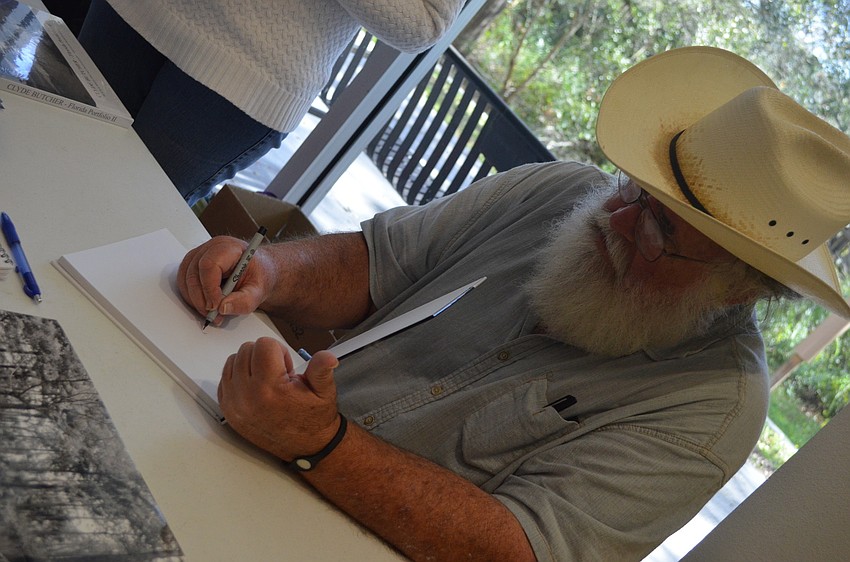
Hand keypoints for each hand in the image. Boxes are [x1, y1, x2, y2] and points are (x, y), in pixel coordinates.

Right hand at [177, 236, 272, 324]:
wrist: (257, 273)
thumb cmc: (258, 276)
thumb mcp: (259, 291)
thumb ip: (244, 301)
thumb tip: (223, 308)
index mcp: (228, 248)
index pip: (209, 265)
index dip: (209, 288)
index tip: (216, 306)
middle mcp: (210, 249)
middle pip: (194, 273)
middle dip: (201, 299)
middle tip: (214, 315)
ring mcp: (199, 256)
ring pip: (185, 280)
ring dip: (196, 300)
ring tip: (213, 313)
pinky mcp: (193, 266)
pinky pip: (184, 283)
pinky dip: (193, 298)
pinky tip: (207, 306)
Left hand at [218, 337, 340, 460]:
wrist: (305, 447)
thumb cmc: (313, 419)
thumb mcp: (324, 392)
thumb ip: (322, 370)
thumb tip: (329, 357)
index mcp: (269, 389)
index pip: (263, 345)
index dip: (280, 351)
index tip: (287, 368)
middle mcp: (246, 396)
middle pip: (247, 350)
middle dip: (265, 355)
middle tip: (279, 374)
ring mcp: (234, 404)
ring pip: (233, 360)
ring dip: (250, 364)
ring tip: (267, 380)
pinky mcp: (228, 410)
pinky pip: (225, 377)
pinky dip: (238, 376)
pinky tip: (255, 386)